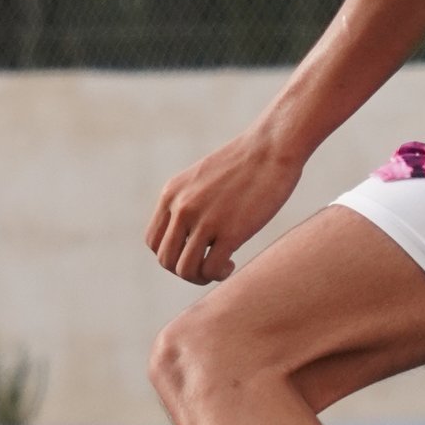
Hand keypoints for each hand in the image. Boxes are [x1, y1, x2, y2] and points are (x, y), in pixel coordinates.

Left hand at [146, 124, 303, 283]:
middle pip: (166, 259)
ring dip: (200, 277)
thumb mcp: (202, 178)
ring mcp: (204, 220)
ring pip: (184, 269)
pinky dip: (218, 274)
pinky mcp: (230, 231)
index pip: (153, 241)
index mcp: (171, 194)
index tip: (193, 252)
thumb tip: (188, 232)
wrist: (271, 147)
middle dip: (185, 270)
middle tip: (207, 265)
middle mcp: (182, 208)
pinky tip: (232, 263)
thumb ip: (189, 201)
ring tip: (219, 267)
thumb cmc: (244, 163)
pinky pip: (210, 269)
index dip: (171, 255)